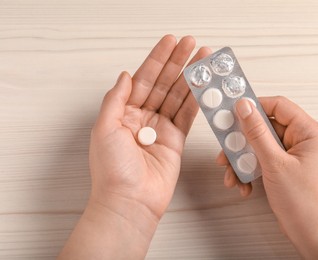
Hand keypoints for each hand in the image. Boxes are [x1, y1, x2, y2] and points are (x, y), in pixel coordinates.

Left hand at [59, 35, 210, 259]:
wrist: (130, 201)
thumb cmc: (112, 169)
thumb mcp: (105, 128)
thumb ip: (116, 99)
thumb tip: (126, 75)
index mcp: (123, 113)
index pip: (143, 79)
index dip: (157, 59)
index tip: (170, 42)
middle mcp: (142, 118)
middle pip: (163, 84)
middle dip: (177, 63)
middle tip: (192, 44)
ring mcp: (160, 129)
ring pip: (178, 97)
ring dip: (191, 78)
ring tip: (204, 59)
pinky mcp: (176, 141)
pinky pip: (187, 116)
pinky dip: (196, 100)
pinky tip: (203, 85)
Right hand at [216, 97, 317, 258]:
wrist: (311, 235)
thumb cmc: (303, 202)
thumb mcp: (274, 163)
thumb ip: (257, 132)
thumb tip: (244, 106)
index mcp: (309, 132)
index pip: (278, 106)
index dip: (254, 106)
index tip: (232, 111)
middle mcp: (302, 140)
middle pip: (265, 127)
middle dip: (242, 142)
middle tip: (225, 149)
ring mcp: (293, 154)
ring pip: (260, 145)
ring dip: (243, 159)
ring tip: (231, 174)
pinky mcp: (285, 167)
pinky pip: (262, 160)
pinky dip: (250, 170)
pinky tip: (243, 185)